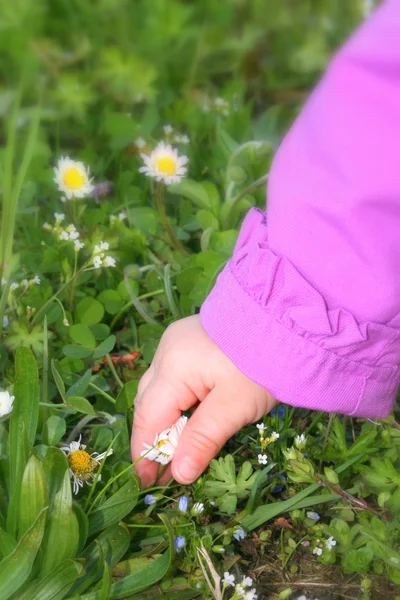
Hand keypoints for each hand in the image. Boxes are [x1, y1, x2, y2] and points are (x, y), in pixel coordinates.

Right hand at [131, 315, 276, 485]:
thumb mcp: (234, 407)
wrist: (284, 318)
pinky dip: (176, 402)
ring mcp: (176, 342)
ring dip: (164, 420)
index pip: (148, 418)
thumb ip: (203, 440)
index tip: (147, 482)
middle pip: (148, 403)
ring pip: (159, 390)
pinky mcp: (190, 340)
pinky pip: (172, 377)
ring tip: (175, 452)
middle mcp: (166, 352)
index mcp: (172, 368)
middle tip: (162, 472)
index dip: (145, 453)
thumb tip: (179, 474)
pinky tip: (188, 418)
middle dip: (153, 438)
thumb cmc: (261, 364)